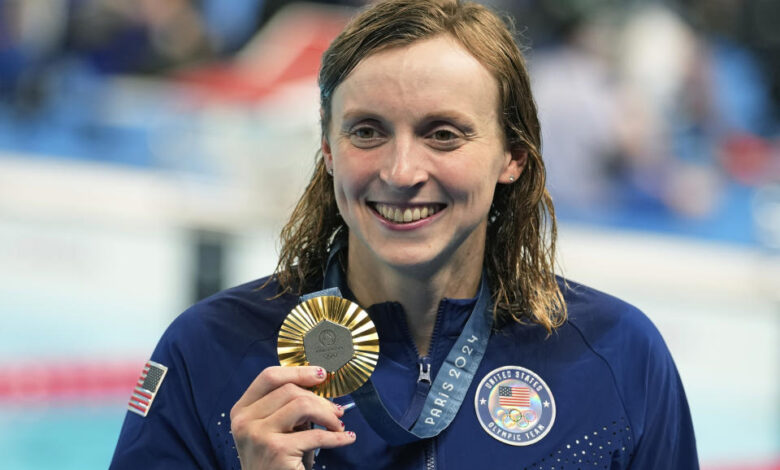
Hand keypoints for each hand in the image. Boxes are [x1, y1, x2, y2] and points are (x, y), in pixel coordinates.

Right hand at [230, 366, 355, 469]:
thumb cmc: (276, 462)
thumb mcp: (274, 429)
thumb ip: (287, 406)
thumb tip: (319, 385)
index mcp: (242, 410)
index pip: (269, 376)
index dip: (298, 371)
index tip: (321, 375)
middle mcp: (245, 421)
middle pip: (289, 389)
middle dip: (319, 398)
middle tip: (337, 411)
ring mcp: (258, 435)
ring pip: (302, 405)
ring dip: (328, 415)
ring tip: (338, 425)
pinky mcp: (276, 450)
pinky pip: (316, 434)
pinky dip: (337, 437)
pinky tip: (346, 438)